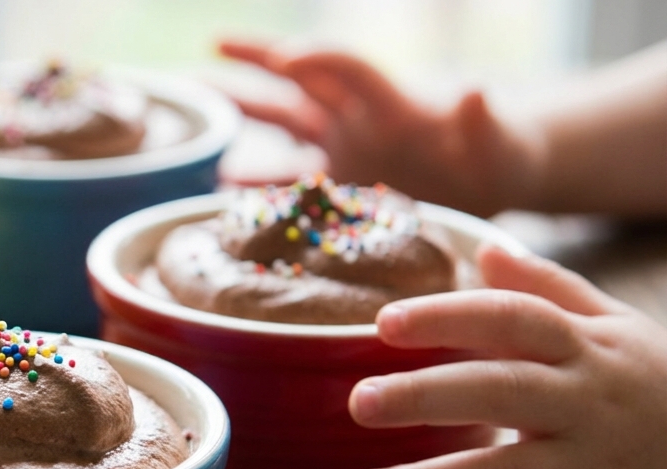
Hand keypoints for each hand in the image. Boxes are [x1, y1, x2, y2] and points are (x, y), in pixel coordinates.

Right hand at [216, 39, 540, 216]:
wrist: (495, 176)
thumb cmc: (501, 154)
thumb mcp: (499, 142)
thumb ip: (482, 121)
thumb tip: (475, 92)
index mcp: (389, 101)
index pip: (345, 68)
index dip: (316, 58)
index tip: (283, 58)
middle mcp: (355, 116)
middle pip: (290, 85)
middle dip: (244, 73)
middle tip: (188, 74)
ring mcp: (341, 147)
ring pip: (278, 126)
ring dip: (234, 123)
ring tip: (187, 127)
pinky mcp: (338, 182)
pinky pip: (287, 181)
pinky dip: (254, 185)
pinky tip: (215, 191)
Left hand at [349, 246, 666, 468]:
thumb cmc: (661, 391)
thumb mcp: (620, 332)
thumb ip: (549, 291)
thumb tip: (483, 248)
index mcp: (586, 351)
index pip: (512, 319)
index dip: (449, 317)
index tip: (384, 324)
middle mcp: (588, 406)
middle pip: (500, 391)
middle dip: (426, 396)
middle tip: (357, 403)